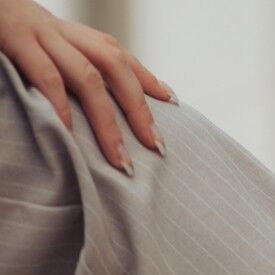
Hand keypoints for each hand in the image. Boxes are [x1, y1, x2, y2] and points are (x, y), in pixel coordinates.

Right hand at [0, 0, 173, 172]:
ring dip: (108, 122)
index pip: (114, 51)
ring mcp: (36, 31)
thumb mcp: (31, 47)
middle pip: (112, 63)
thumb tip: (83, 117)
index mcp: (64, 32)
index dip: (145, 76)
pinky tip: (72, 136)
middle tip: (157, 146)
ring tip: (121, 160)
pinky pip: (45, 75)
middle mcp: (56, 29)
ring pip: (86, 75)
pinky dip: (61, 107)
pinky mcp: (12, 38)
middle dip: (138, 107)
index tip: (172, 102)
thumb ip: (57, 70)